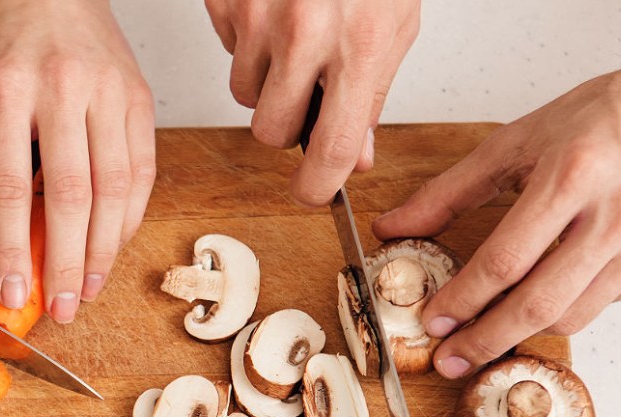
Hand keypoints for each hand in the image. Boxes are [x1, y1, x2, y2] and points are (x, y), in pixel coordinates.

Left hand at [0, 0, 155, 322]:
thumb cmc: (4, 49)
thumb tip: (14, 245)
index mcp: (7, 89)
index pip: (10, 186)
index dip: (13, 248)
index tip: (16, 292)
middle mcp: (62, 88)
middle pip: (71, 195)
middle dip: (67, 262)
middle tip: (63, 307)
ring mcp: (109, 92)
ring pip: (115, 189)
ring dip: (104, 250)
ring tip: (90, 288)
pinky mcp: (141, 98)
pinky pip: (142, 171)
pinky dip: (128, 218)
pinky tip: (113, 246)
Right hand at [204, 0, 418, 204]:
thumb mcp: (392, 27)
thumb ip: (372, 97)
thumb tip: (358, 158)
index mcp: (360, 46)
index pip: (334, 147)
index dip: (318, 186)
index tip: (312, 194)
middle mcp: (307, 34)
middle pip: (272, 130)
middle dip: (284, 124)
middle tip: (302, 96)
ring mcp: (260, 17)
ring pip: (244, 94)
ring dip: (264, 82)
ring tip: (290, 40)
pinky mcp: (228, 2)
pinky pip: (227, 50)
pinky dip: (246, 42)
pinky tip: (272, 13)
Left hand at [373, 5, 620, 377]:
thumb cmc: (612, 116)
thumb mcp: (521, 140)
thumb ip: (450, 191)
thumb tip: (392, 228)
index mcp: (573, 175)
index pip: (504, 260)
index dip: (462, 300)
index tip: (433, 322)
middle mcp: (617, 215)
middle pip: (538, 303)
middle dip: (484, 340)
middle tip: (450, 360)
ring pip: (573, 315)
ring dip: (524, 330)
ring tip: (487, 334)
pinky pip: (606, 302)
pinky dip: (571, 304)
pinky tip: (551, 292)